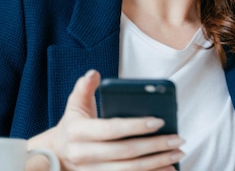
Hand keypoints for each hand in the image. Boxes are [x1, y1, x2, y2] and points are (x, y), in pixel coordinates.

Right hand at [27, 70, 183, 170]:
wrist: (56, 154)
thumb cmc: (73, 124)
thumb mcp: (75, 104)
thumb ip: (85, 87)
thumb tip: (93, 73)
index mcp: (78, 132)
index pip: (111, 129)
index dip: (136, 126)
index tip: (159, 121)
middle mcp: (83, 154)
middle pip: (125, 152)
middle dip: (155, 146)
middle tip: (177, 138)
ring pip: (129, 170)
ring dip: (157, 163)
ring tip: (178, 153)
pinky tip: (169, 169)